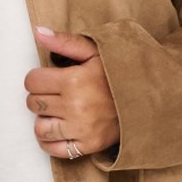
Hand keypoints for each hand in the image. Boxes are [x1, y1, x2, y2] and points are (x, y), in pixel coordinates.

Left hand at [24, 26, 120, 159]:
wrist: (148, 98)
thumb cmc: (119, 72)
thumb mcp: (94, 51)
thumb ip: (64, 42)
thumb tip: (38, 32)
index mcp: (74, 80)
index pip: (32, 82)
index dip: (37, 78)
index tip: (48, 78)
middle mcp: (75, 107)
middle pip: (34, 103)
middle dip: (41, 96)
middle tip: (55, 93)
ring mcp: (82, 129)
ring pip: (40, 128)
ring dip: (44, 119)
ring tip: (57, 111)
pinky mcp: (88, 145)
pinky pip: (54, 149)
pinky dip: (50, 141)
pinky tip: (57, 129)